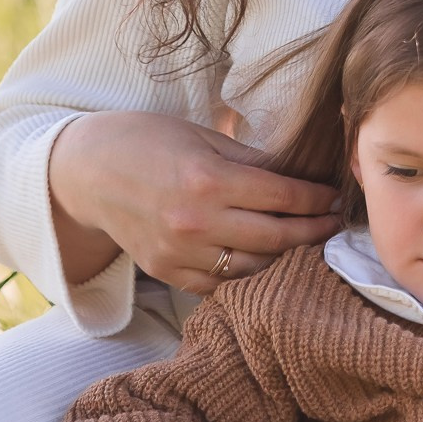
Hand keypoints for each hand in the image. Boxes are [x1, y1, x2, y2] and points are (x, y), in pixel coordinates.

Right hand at [48, 110, 341, 292]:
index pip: (284, 198)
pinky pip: (219, 284)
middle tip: (333, 224)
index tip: (336, 197)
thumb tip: (301, 176)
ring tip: (303, 243)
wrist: (85, 171)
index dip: (317, 200)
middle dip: (313, 232)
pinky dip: (244, 274)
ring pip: (252, 268)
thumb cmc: (149, 142)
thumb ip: (252, 161)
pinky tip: (262, 259)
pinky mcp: (165, 272)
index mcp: (209, 181)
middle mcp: (195, 223)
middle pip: (276, 239)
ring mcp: (179, 253)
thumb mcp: (204, 137)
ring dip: (283, 258)